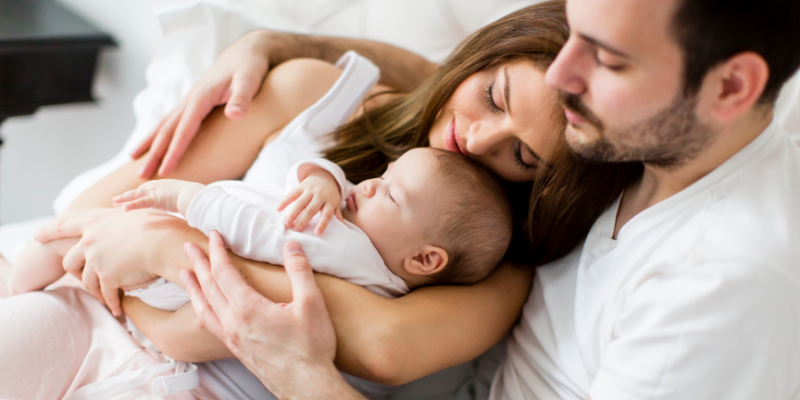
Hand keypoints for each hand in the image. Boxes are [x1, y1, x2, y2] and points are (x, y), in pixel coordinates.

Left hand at [36, 208, 172, 316]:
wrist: (164, 242)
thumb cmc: (158, 224)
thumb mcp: (135, 211)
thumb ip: (122, 211)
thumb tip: (120, 204)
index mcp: (96, 221)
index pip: (65, 225)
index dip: (50, 230)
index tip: (37, 236)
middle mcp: (91, 240)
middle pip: (70, 260)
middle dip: (73, 272)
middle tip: (75, 278)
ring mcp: (97, 259)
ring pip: (86, 281)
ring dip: (96, 290)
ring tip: (105, 297)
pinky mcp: (108, 276)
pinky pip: (106, 294)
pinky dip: (112, 302)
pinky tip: (117, 309)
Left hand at [113, 179, 204, 215]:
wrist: (196, 195)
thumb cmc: (194, 197)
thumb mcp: (185, 198)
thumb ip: (181, 201)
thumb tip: (185, 208)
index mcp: (163, 185)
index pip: (147, 190)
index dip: (137, 195)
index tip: (129, 199)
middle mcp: (157, 186)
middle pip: (138, 191)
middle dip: (127, 196)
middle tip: (115, 201)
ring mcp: (155, 191)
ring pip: (135, 195)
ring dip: (124, 198)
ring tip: (114, 202)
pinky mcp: (156, 199)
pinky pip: (141, 203)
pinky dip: (132, 205)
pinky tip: (124, 209)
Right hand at [132, 31, 270, 177]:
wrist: (249, 50)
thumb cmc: (251, 66)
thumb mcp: (250, 80)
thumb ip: (242, 98)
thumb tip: (234, 114)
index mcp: (201, 98)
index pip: (184, 131)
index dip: (174, 152)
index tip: (165, 172)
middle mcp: (190, 99)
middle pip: (167, 130)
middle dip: (154, 154)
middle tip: (140, 176)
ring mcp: (191, 100)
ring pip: (165, 124)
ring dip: (150, 143)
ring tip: (134, 159)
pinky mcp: (195, 101)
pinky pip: (173, 120)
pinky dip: (160, 132)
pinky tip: (155, 141)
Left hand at [182, 233, 340, 397]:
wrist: (306, 385)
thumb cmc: (310, 347)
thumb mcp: (311, 303)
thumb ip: (300, 271)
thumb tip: (292, 245)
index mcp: (248, 308)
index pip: (224, 272)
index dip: (217, 251)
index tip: (213, 235)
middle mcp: (233, 323)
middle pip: (208, 287)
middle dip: (198, 264)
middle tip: (189, 246)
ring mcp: (232, 338)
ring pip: (204, 307)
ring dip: (194, 287)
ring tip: (186, 274)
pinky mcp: (236, 349)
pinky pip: (210, 323)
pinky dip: (201, 308)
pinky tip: (204, 307)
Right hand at [278, 168, 343, 234]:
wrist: (324, 176)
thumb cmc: (330, 195)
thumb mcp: (336, 203)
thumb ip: (337, 214)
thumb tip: (345, 228)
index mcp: (330, 201)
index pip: (327, 214)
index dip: (323, 223)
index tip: (317, 233)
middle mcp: (320, 195)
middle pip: (311, 209)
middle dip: (303, 220)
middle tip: (295, 230)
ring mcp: (310, 190)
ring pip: (300, 202)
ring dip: (292, 213)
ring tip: (286, 224)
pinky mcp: (302, 186)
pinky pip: (292, 193)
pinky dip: (285, 201)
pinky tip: (278, 209)